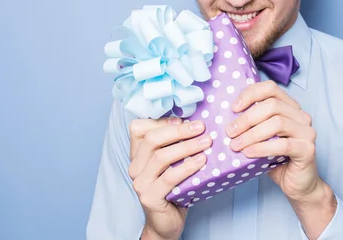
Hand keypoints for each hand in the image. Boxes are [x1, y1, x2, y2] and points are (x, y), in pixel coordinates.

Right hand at [128, 117, 211, 239]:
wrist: (167, 222)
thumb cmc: (175, 188)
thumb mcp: (174, 162)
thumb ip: (176, 144)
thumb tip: (196, 123)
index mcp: (138, 154)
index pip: (139, 128)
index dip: (161, 121)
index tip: (184, 119)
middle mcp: (135, 166)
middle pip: (152, 139)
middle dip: (179, 130)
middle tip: (201, 127)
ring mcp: (140, 183)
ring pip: (161, 156)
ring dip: (187, 147)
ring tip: (206, 142)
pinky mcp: (149, 197)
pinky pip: (169, 178)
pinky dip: (187, 167)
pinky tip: (201, 161)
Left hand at [225, 80, 321, 202]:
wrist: (298, 185)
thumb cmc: (277, 159)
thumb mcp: (262, 138)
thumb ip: (252, 125)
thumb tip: (226, 118)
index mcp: (290, 107)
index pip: (271, 88)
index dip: (250, 94)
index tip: (233, 108)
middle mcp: (301, 116)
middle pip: (272, 105)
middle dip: (247, 118)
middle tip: (230, 131)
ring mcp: (307, 132)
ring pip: (277, 123)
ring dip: (252, 134)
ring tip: (236, 144)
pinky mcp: (308, 149)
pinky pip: (283, 145)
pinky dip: (262, 148)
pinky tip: (248, 153)